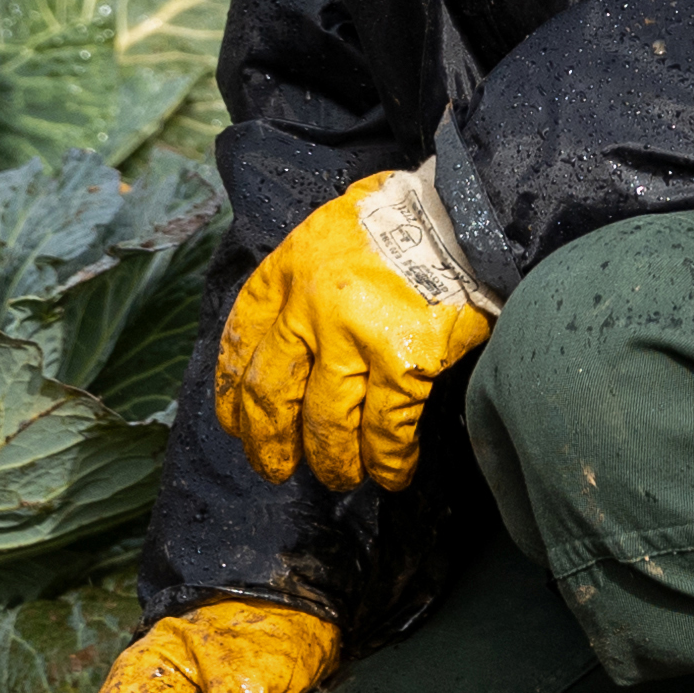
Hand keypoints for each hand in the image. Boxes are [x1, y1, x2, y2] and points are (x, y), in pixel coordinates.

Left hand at [210, 166, 496, 492]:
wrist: (461, 215)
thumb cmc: (397, 224)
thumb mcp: (326, 238)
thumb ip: (301, 285)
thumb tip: (288, 346)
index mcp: (288, 273)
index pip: (241, 344)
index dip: (233, 393)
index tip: (235, 424)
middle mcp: (311, 306)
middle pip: (272, 394)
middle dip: (269, 442)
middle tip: (275, 469)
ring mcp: (356, 335)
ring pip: (327, 421)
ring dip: (331, 461)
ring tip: (340, 477)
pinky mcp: (404, 358)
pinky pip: (386, 427)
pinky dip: (388, 460)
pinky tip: (393, 473)